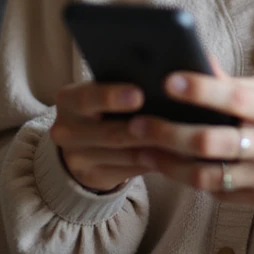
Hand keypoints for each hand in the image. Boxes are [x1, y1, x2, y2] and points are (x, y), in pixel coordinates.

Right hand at [50, 80, 169, 193]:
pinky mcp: (95, 177)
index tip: (139, 94)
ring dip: (158, 148)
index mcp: (69, 100)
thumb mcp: (101, 91)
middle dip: (144, 128)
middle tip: (171, 123)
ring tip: (186, 139)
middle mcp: (67, 131)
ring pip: (126, 154)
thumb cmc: (103, 105)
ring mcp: (79, 159)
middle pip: (110, 132)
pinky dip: (157, 161)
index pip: (88, 98)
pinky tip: (179, 155)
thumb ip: (126, 82)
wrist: (80, 142)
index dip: (112, 97)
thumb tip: (168, 76)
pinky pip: (132, 170)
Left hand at [130, 61, 253, 212]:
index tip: (168, 80)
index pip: (234, 99)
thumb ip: (237, 83)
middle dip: (168, 133)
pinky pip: (218, 193)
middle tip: (136, 123)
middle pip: (211, 143)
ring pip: (207, 175)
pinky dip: (191, 180)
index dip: (200, 90)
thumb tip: (196, 59)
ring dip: (169, 163)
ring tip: (143, 149)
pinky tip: (169, 166)